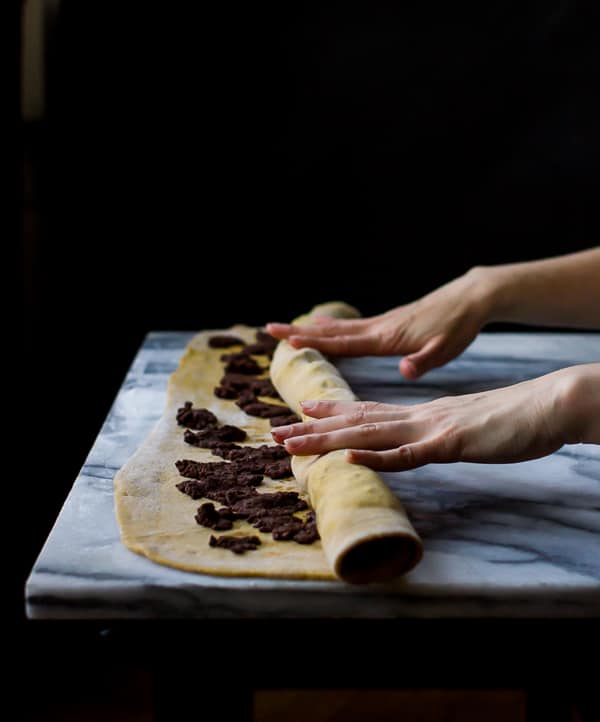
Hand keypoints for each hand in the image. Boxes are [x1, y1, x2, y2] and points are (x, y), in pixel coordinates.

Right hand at [267, 268, 492, 378]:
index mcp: (388, 338)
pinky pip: (351, 326)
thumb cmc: (458, 328)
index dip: (318, 343)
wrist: (469, 298)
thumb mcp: (446, 349)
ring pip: (339, 327)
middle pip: (333, 331)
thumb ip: (424, 361)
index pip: (346, 342)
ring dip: (311, 329)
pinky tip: (322, 327)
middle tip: (270, 329)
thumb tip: (405, 370)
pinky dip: (330, 327)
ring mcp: (381, 323)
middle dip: (300, 331)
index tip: (291, 341)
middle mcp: (379, 327)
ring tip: (286, 329)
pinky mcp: (387, 322)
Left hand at [271, 366, 597, 470]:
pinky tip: (351, 460)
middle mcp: (419, 417)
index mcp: (423, 414)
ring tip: (295, 442)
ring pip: (371, 436)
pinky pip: (410, 454)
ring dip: (330, 440)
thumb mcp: (466, 425)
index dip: (335, 412)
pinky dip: (379, 458)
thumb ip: (440, 431)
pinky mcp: (452, 444)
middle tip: (277, 432)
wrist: (547, 405)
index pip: (370, 412)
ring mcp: (433, 429)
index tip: (304, 410)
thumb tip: (425, 437)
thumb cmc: (511, 419)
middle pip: (358, 423)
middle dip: (315, 429)